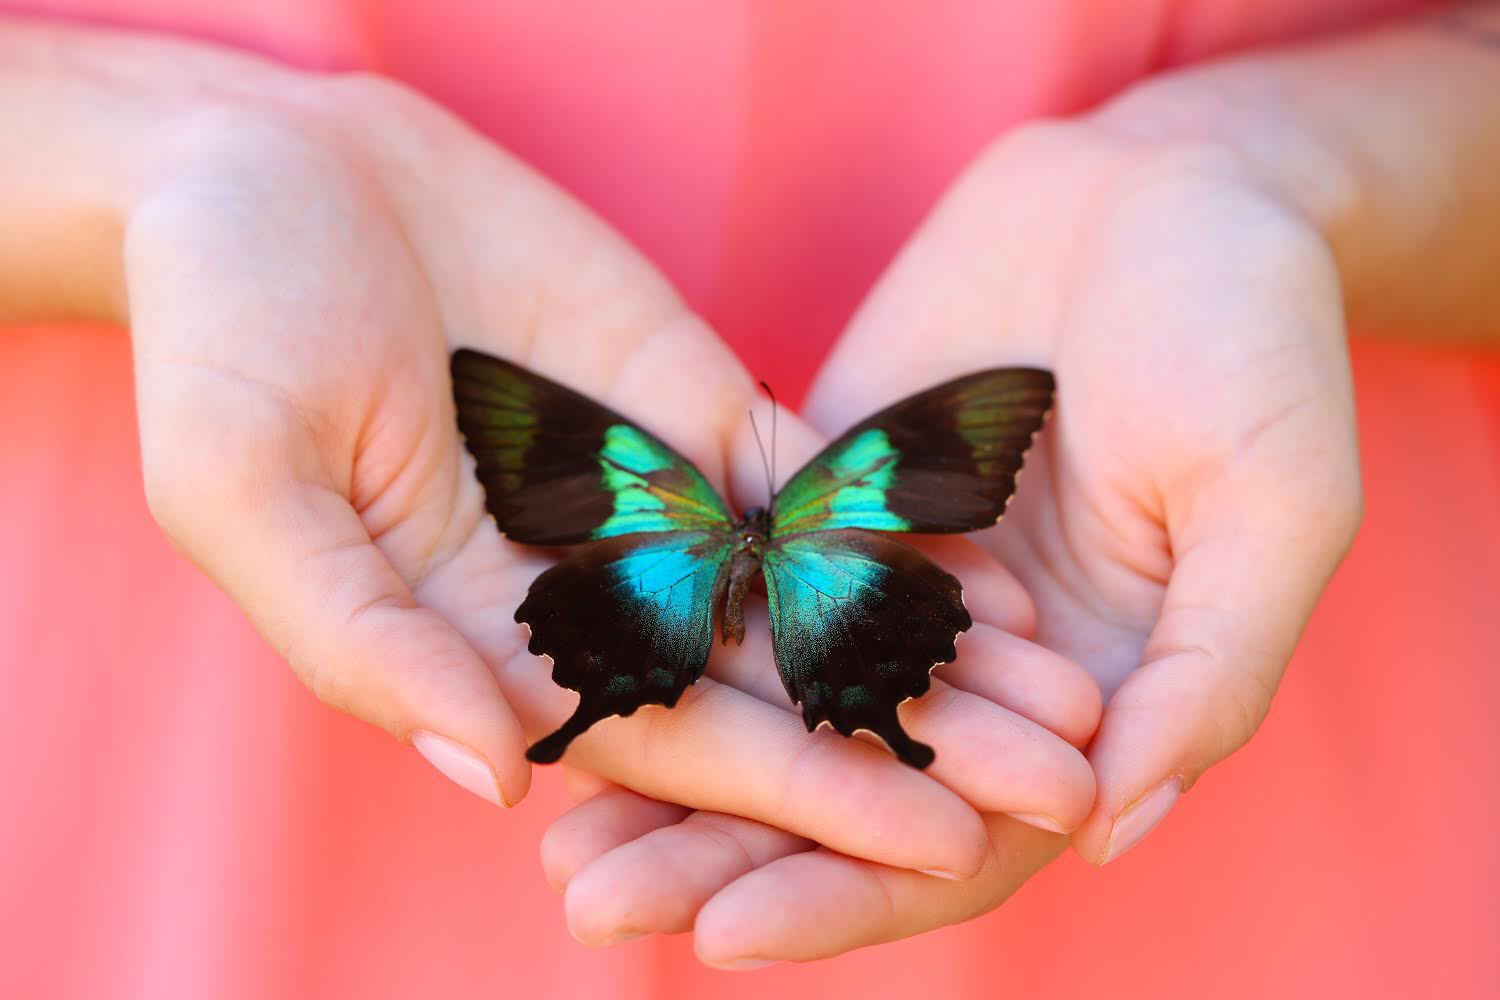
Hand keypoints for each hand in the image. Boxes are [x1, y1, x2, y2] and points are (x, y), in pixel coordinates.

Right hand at [98, 32, 1094, 874]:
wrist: (274, 180)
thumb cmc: (224, 336)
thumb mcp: (250, 490)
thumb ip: (366, 639)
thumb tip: (500, 777)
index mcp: (497, 645)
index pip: (672, 744)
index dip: (802, 796)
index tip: (930, 843)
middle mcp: (595, 597)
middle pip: (777, 690)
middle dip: (912, 745)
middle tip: (1056, 793)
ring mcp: (656, 505)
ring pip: (817, 600)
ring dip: (938, 654)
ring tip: (1067, 700)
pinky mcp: (694, 415)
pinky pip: (812, 487)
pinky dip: (903, 533)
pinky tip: (1000, 572)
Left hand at [543, 116, 1359, 962]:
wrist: (1167, 195)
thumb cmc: (1258, 348)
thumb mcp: (1271, 510)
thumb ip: (1204, 675)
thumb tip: (1106, 832)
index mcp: (1080, 706)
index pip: (951, 841)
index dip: (846, 893)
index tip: (727, 936)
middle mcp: (969, 664)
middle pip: (828, 790)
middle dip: (712, 854)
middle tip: (587, 905)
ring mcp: (884, 579)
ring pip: (760, 699)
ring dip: (662, 763)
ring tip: (551, 834)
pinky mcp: (824, 493)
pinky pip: (731, 573)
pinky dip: (658, 625)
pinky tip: (570, 656)